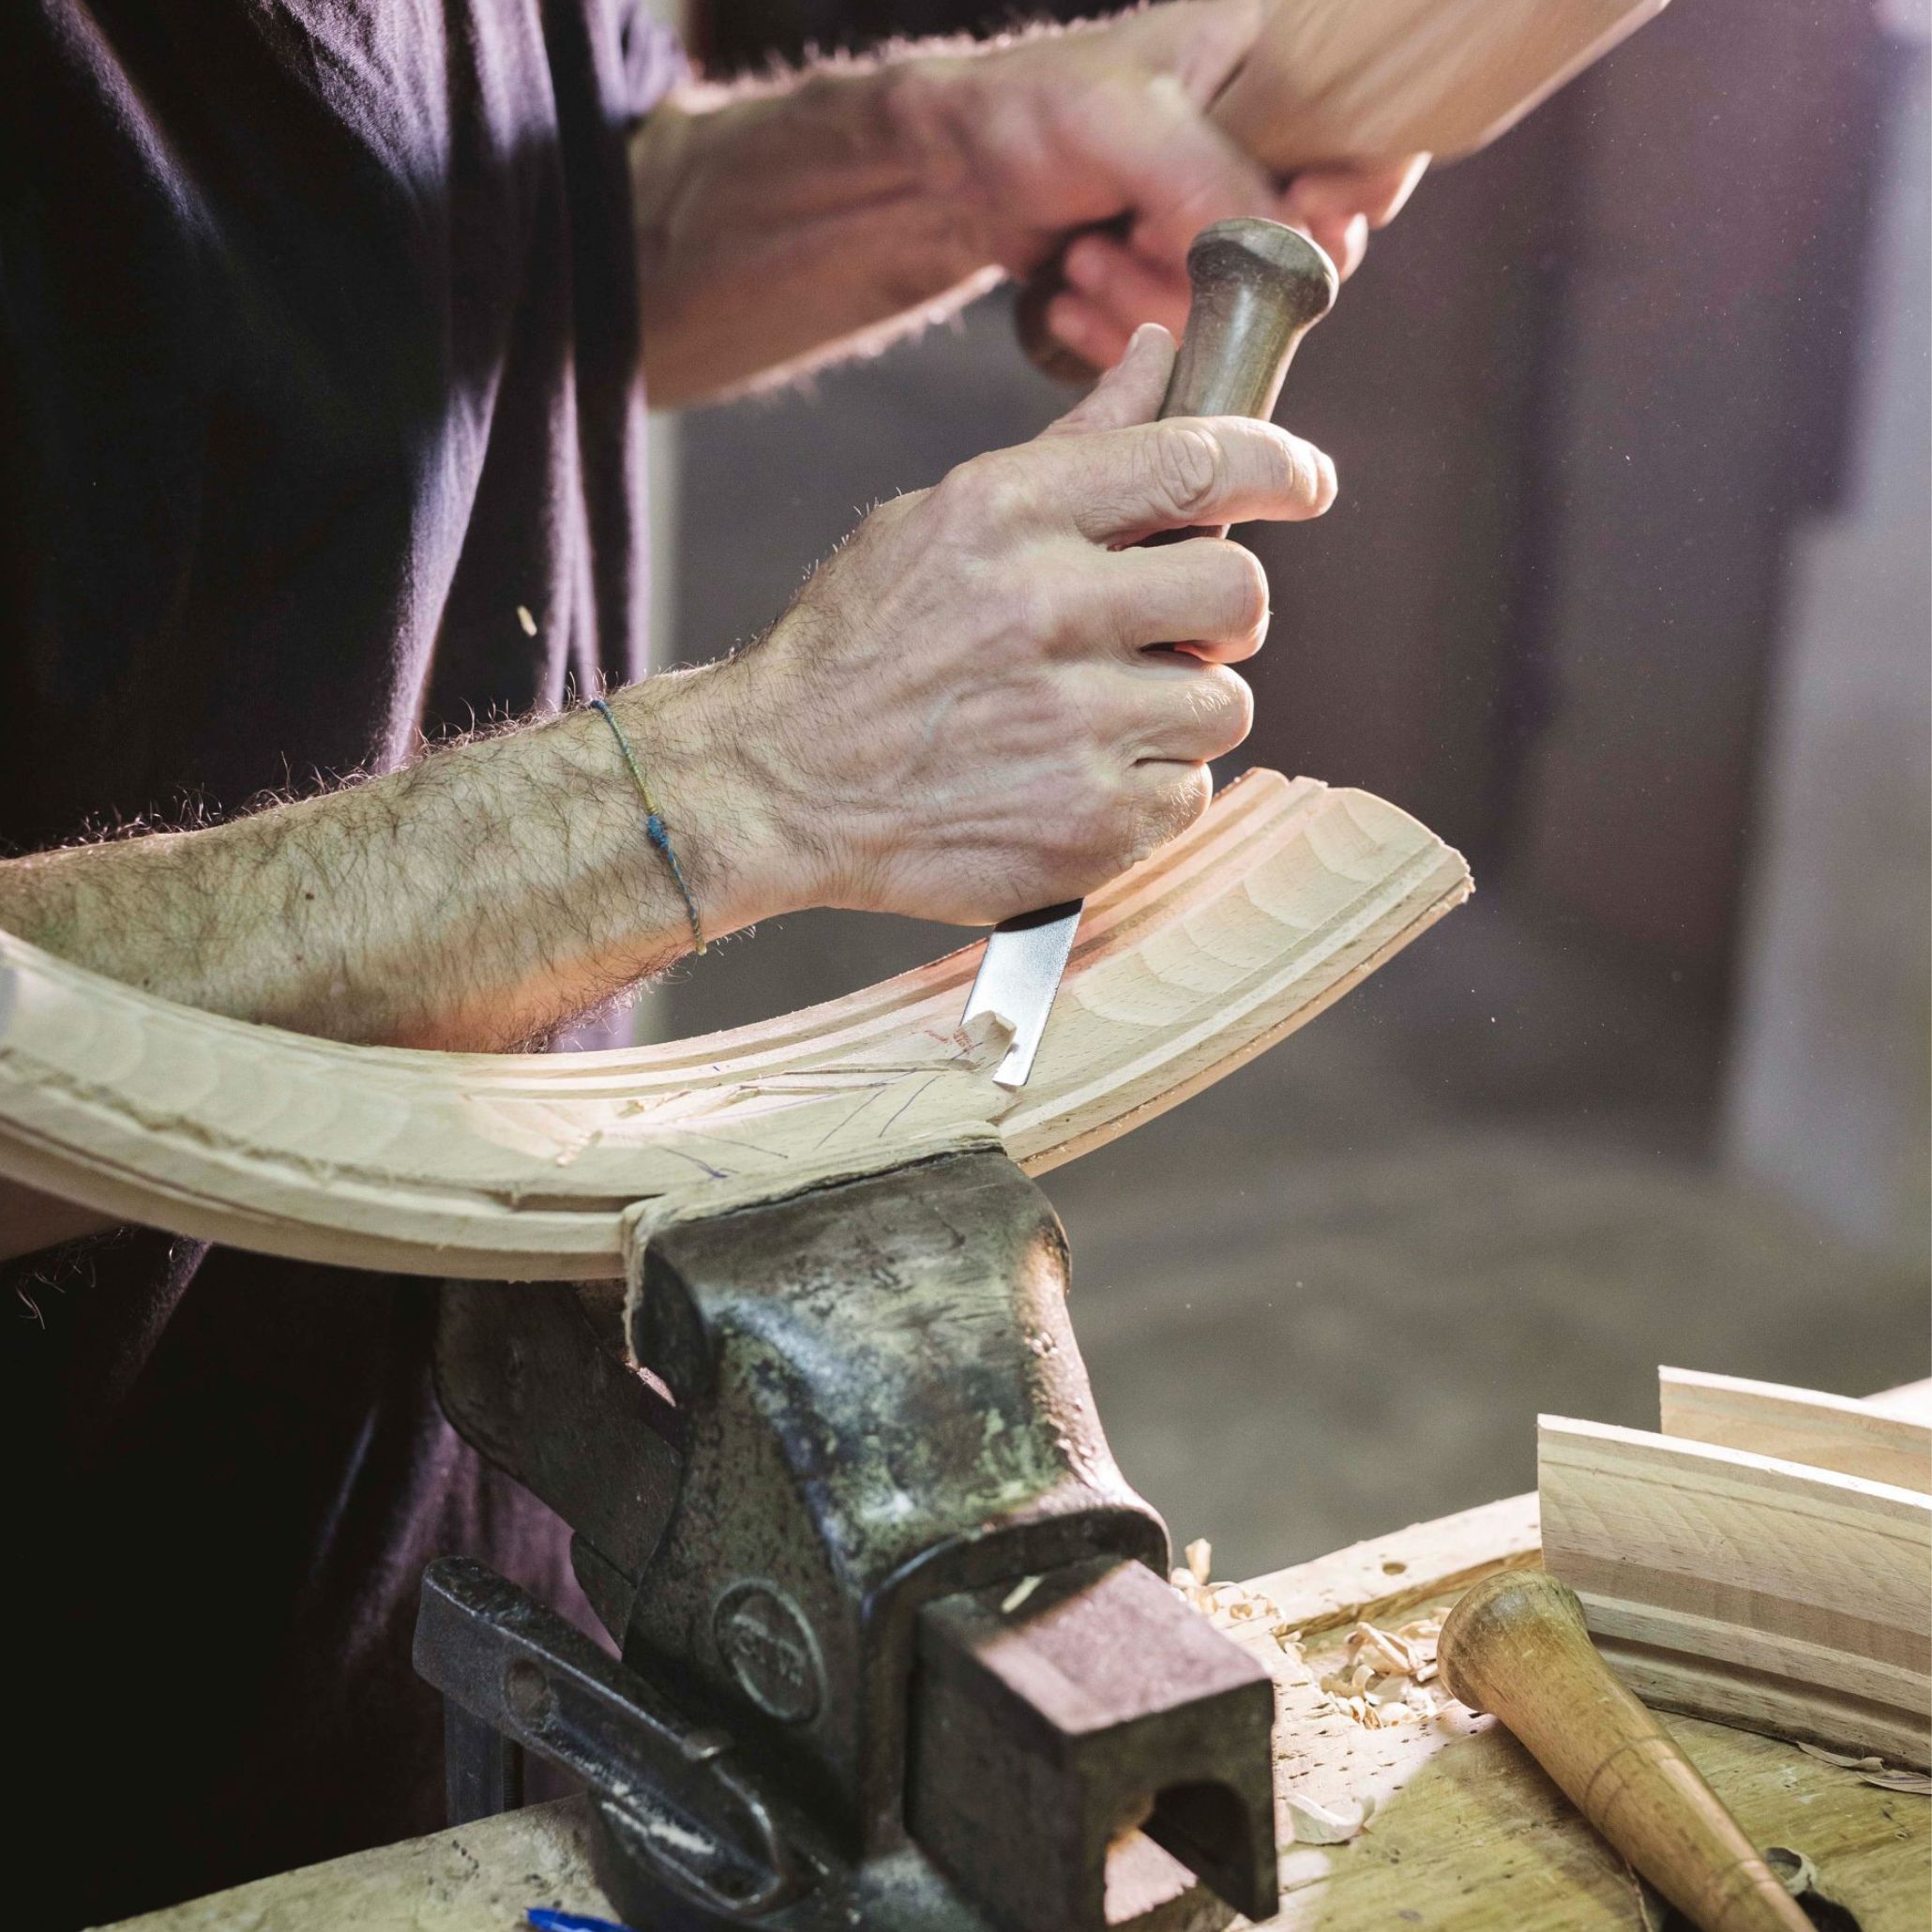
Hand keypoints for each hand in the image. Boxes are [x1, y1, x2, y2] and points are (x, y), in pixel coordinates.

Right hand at [688, 326, 1334, 925]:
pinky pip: (1193, 790)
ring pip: (1225, 702)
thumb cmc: (853, 650)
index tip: (1306, 484)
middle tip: (1182, 630)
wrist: (775, 785)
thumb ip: (1070, 447)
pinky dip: (1155, 788)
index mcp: (1008, 512)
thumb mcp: (940, 518)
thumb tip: (1160, 356)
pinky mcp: (1087, 822)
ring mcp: (1071, 724)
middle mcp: (1045, 609)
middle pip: (1238, 590)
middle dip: (1224, 611)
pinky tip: (1084, 777)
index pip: (1201, 457)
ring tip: (1104, 716)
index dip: (1282, 467)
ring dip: (1183, 708)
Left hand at [910, 0, 1425, 369]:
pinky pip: (1190, 341)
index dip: (1345, 199)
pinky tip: (1072, 293)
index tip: (1280, 219)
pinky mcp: (1188, 284)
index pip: (1380, 140)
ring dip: (1148, 302)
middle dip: (1210, 267)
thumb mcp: (1122, 124)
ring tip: (1082, 257)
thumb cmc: (1029, 110)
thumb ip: (1206, 178)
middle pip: (1311, 253)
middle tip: (1132, 235)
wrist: (951, 168)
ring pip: (1241, 312)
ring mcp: (1230, 223)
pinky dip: (1124, 332)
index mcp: (1283, 67)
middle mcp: (1271, 149)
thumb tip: (1287, 248)